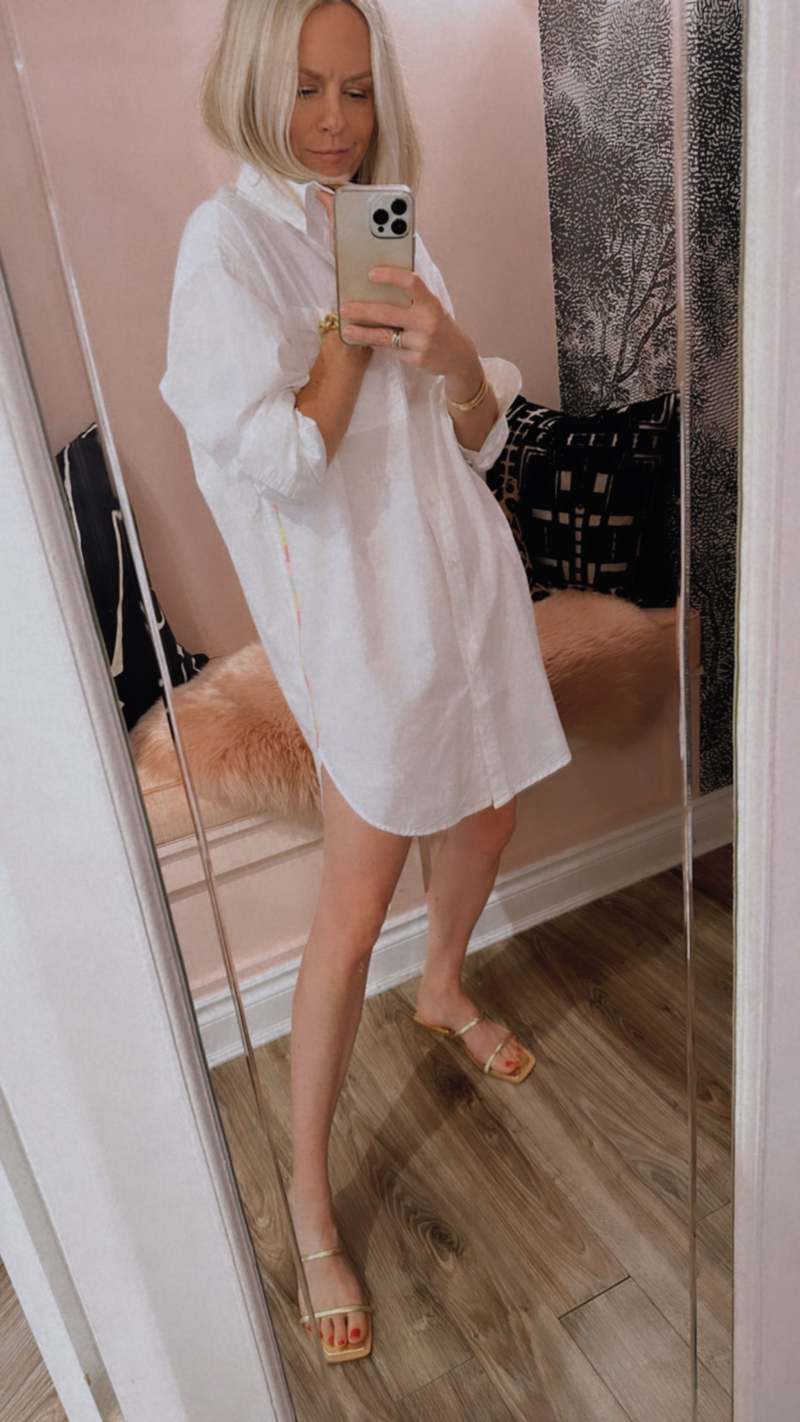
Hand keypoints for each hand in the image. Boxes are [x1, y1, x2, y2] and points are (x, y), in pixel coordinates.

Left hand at [338, 267, 478, 382]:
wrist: (459, 357)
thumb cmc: (439, 326)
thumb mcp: (432, 309)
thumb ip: (413, 299)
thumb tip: (378, 287)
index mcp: (431, 303)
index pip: (411, 283)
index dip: (390, 276)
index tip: (371, 274)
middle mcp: (427, 322)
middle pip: (389, 313)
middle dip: (363, 310)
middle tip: (344, 308)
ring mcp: (422, 343)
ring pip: (385, 336)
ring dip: (362, 333)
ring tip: (346, 330)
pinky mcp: (416, 360)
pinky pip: (391, 350)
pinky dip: (377, 345)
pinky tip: (365, 341)